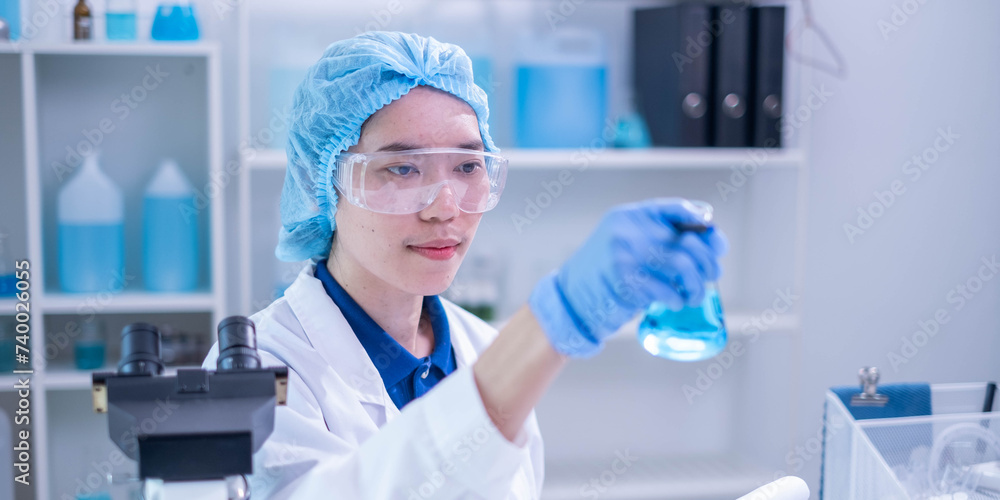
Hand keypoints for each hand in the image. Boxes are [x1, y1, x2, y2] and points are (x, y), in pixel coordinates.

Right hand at [528, 198, 727, 357]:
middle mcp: (628, 230)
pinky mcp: (625, 282)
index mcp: (630, 215)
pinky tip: (676, 301)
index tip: (714, 240)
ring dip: (697, 285)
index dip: (701, 223)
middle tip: (711, 276)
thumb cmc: (607, 271)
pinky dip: (678, 299)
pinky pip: (667, 290)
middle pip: (686, 241)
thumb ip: (659, 235)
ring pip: (682, 266)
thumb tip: (712, 241)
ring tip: (696, 294)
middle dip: (707, 261)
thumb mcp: (627, 242)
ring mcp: (625, 255)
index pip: (675, 208)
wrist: (571, 296)